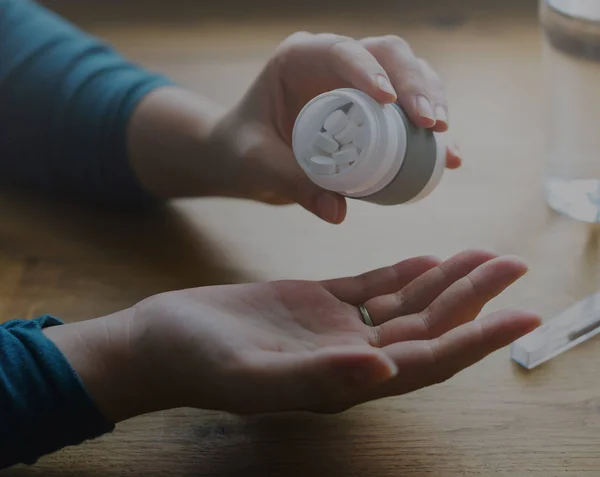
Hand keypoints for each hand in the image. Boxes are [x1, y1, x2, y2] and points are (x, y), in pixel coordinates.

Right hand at [45, 250, 538, 420]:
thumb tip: (386, 371)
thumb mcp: (253, 373)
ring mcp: (336, 328)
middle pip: (427, 327)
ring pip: (407, 304)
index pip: (426, 363)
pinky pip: (373, 287)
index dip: (476, 340)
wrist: (164, 340)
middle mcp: (350, 357)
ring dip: (447, 281)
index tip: (521, 315)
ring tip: (485, 255)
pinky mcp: (318, 302)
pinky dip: (405, 273)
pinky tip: (430, 258)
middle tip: (513, 264)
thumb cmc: (198, 362)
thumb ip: (319, 376)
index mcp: (344, 381)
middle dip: (474, 299)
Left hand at [213, 32, 461, 223]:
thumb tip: (337, 212)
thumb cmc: (244, 151)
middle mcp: (334, 61)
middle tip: (431, 124)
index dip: (370, 69)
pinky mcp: (373, 107)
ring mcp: (357, 81)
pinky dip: (429, 131)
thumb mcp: (257, 164)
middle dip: (416, 85)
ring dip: (433, 101)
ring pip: (409, 74)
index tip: (390, 101)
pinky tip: (448, 156)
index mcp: (299, 58)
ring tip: (444, 140)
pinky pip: (409, 110)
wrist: (247, 157)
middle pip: (388, 55)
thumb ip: (291, 182)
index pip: (341, 51)